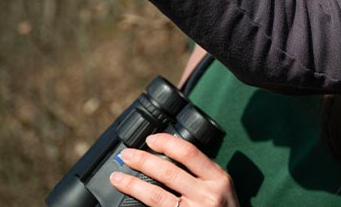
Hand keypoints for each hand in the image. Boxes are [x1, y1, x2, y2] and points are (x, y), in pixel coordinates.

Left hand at [111, 134, 238, 206]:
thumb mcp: (222, 187)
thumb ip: (203, 173)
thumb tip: (169, 154)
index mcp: (218, 179)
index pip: (189, 153)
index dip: (166, 143)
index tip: (150, 139)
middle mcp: (207, 195)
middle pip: (168, 171)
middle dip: (142, 160)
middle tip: (127, 155)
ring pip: (156, 195)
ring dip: (132, 184)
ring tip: (117, 177)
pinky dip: (140, 203)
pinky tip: (128, 199)